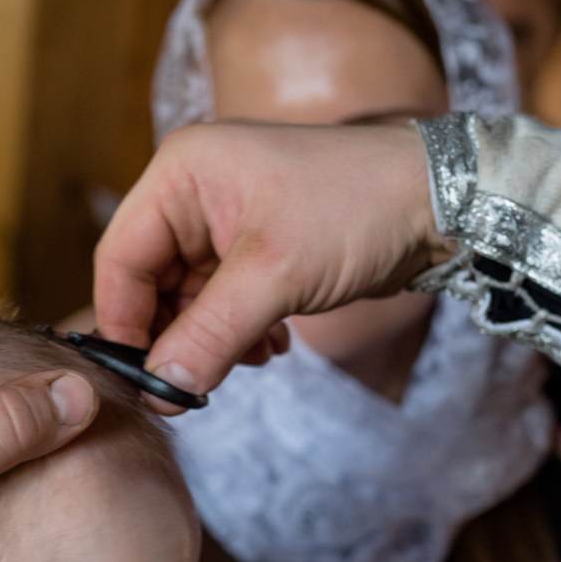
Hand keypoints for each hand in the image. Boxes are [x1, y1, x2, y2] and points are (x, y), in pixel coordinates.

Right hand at [93, 121, 440, 407]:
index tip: (143, 380)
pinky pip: (222, 299)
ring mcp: (225, 218)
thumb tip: (162, 388)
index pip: (120, 258)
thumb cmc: (359, 208)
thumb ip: (210, 334)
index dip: (125, 323)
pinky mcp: (257, 245)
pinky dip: (238, 330)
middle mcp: (194, 190)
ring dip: (212, 339)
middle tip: (196, 387)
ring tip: (257, 355)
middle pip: (150, 281)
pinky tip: (274, 345)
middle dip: (177, 336)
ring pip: (187, 297)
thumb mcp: (275, 276)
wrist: (440, 200)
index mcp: (181, 173)